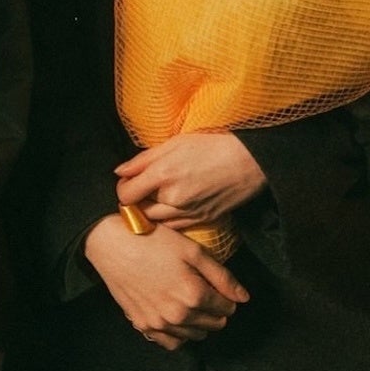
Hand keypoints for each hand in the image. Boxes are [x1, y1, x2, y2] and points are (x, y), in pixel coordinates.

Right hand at [83, 214, 248, 346]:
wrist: (111, 243)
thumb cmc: (152, 239)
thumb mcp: (191, 249)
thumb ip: (221, 275)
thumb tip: (243, 297)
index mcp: (193, 294)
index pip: (227, 308)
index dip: (227, 296)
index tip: (218, 285)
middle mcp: (178, 315)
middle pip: (214, 324)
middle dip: (215, 310)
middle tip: (204, 291)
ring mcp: (159, 323)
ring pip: (195, 335)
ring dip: (199, 322)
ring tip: (190, 301)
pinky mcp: (143, 325)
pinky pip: (171, 343)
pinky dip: (179, 334)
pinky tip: (175, 316)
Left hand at [115, 133, 266, 228]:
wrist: (249, 162)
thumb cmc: (212, 146)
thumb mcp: (174, 142)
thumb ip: (144, 159)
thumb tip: (120, 171)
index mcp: (163, 174)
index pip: (126, 194)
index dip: (123, 188)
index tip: (128, 182)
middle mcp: (173, 198)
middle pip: (139, 210)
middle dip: (137, 202)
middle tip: (143, 189)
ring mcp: (188, 213)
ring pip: (156, 221)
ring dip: (152, 212)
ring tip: (159, 196)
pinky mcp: (201, 222)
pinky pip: (174, 228)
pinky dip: (169, 219)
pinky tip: (175, 205)